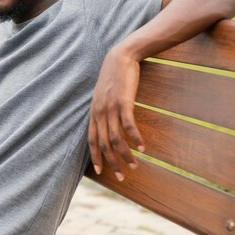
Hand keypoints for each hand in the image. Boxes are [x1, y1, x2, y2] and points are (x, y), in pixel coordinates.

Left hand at [88, 46, 144, 180]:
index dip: (95, 156)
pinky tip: (142, 148)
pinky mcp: (123, 102)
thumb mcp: (104, 96)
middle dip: (112, 162)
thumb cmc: (113, 78)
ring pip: (115, 138)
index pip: (91, 140)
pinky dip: (135, 139)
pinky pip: (128, 126)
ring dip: (125, 155)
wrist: (119, 58)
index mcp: (93, 113)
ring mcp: (110, 108)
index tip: (101, 171)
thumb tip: (107, 124)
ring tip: (135, 166)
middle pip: (103, 144)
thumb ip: (103, 111)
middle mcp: (99, 113)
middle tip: (122, 176)